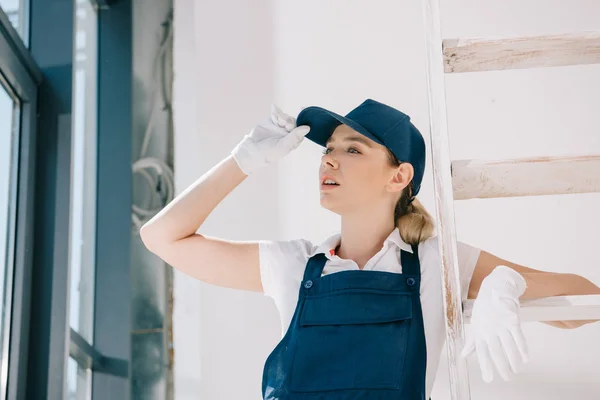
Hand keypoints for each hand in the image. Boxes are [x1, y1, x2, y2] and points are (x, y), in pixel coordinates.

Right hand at [231, 104, 309, 175]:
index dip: (303, 120)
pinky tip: (273, 108)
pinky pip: (276, 113)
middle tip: (283, 123)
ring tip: (276, 119)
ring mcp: (280, 127)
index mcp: (294, 140)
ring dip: (281, 116)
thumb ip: (295, 136)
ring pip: (285, 116)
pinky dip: (276, 111)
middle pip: (293, 121)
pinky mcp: (271, 121)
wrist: (251, 150)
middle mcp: (288, 133)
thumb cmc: (269, 153)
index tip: (303, 110)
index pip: (302, 129)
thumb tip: (308, 128)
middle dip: (288, 120)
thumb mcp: (283, 146)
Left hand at [461, 265, 528, 381]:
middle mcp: (490, 329)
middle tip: (507, 378)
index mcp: (480, 331)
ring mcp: (501, 324)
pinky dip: (523, 348)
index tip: (488, 378)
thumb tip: (464, 354)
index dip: (485, 366)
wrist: (495, 288)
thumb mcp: (476, 324)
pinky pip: (518, 336)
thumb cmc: (485, 309)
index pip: (481, 352)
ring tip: (516, 370)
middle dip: (502, 366)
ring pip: (508, 345)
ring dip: (513, 359)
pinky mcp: (512, 319)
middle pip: (496, 351)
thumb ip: (472, 342)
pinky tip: (525, 358)